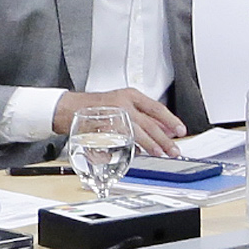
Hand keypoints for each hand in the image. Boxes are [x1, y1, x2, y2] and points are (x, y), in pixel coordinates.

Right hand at [59, 86, 185, 154]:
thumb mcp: (121, 104)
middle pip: (150, 123)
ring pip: (138, 133)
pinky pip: (122, 140)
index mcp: (130, 95)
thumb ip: (141, 115)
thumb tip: (163, 129)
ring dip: (151, 145)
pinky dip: (132, 148)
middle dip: (164, 138)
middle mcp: (123, 104)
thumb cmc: (95, 108)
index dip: (170, 120)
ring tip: (160, 153)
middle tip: (174, 149)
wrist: (68, 108)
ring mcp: (113, 116)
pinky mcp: (104, 128)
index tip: (180, 130)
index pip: (156, 108)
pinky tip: (139, 153)